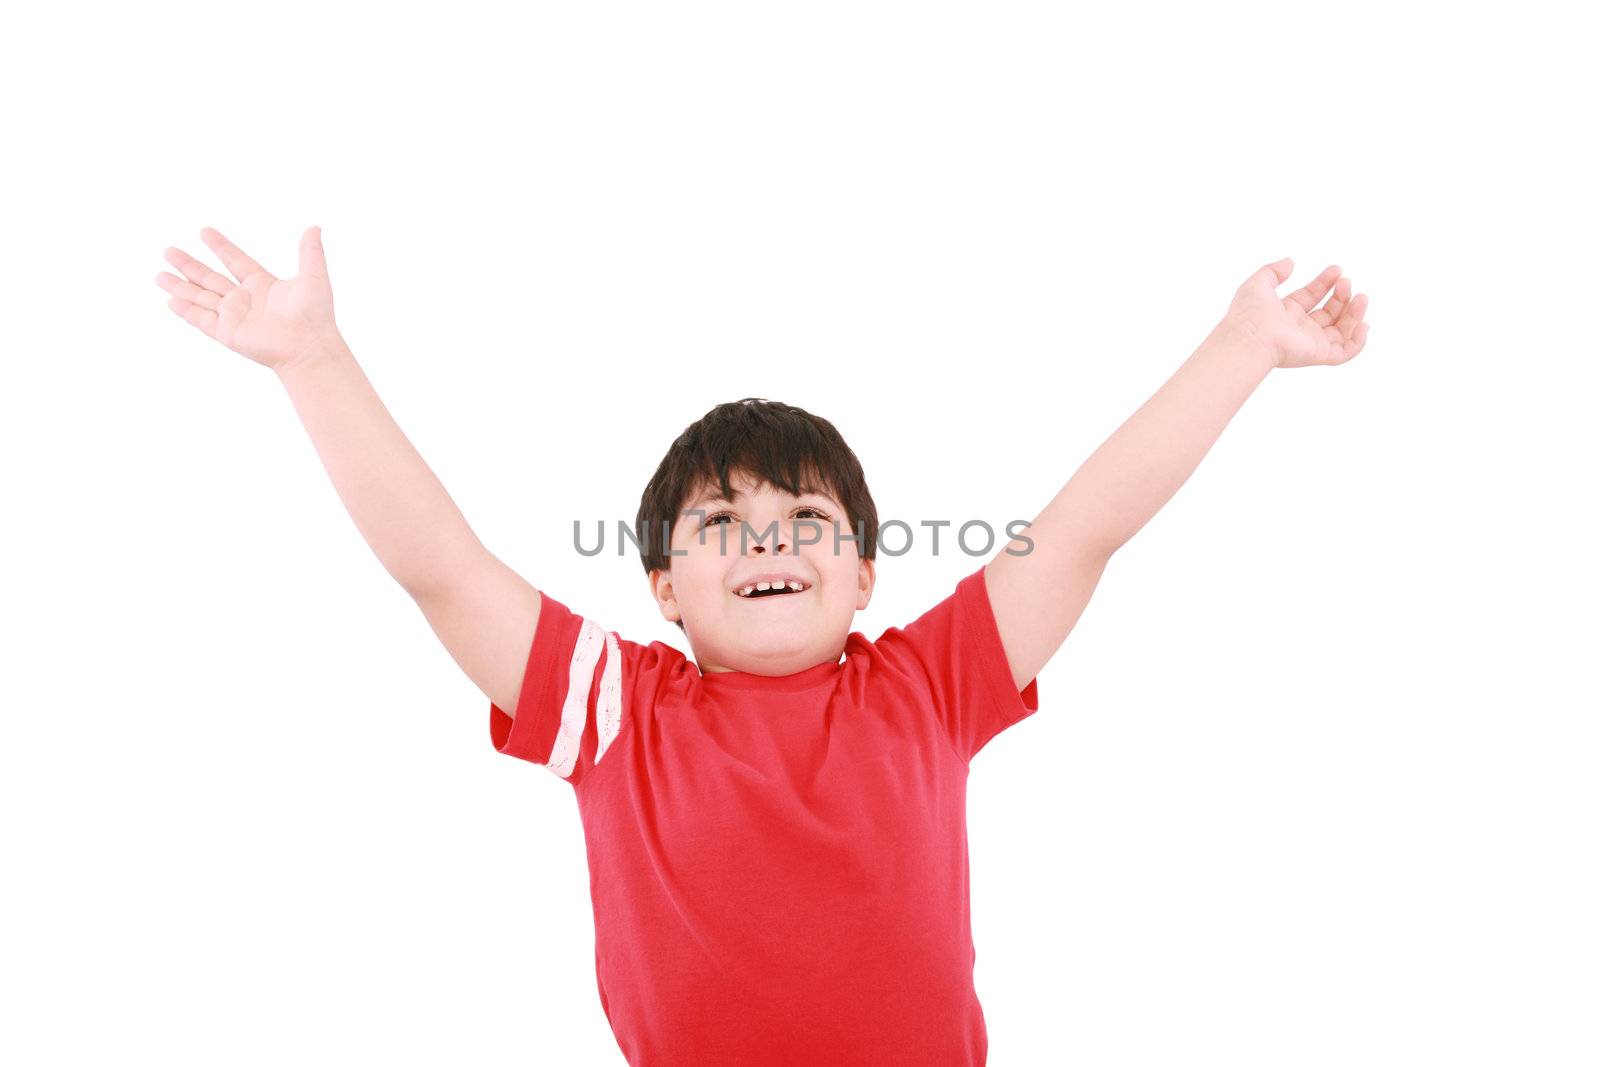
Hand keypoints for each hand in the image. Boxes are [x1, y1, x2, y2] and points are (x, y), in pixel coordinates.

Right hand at [156, 226, 341, 371]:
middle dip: (189, 265)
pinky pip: (202, 320)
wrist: (309, 346)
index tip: (204, 231)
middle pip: (210, 278)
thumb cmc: (315, 314)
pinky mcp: (228, 333)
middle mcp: (246, 299)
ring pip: (200, 297)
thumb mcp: (314, 276)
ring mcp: (235, 317)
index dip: (220, 246)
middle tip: (168, 251)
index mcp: (263, 284)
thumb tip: (315, 227)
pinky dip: (186, 310)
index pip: (236, 260)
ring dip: (180, 286)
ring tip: (159, 275)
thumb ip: (310, 252)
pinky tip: (171, 302)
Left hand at [1220, 258, 1370, 369]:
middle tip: (1346, 282)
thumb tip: (1290, 262)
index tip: (1337, 269)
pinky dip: (1359, 341)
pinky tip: (1363, 324)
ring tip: (1360, 297)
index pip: (1311, 296)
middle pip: (1328, 312)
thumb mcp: (1258, 284)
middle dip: (1341, 296)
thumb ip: (1273, 271)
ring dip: (1354, 313)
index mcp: (1285, 313)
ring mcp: (1310, 343)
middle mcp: (1299, 329)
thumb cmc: (1249, 314)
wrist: (1251, 339)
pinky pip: (1345, 352)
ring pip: (1341, 330)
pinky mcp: (1319, 354)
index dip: (1325, 282)